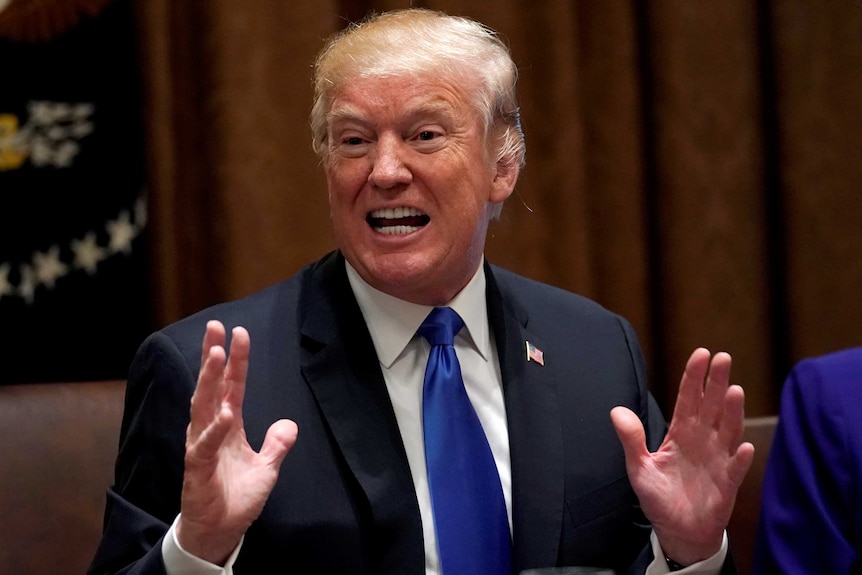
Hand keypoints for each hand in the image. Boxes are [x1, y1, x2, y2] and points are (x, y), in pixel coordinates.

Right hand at [176, 320, 297, 564]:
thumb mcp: (267, 468)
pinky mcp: (198, 467)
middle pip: (212, 386)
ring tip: (216, 354)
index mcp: (227, 425)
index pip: (232, 386)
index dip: (236, 360)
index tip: (238, 332)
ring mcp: (202, 446)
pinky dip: (216, 428)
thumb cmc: (236, 498)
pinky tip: (226, 412)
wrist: (220, 531)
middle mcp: (211, 429)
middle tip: (216, 328)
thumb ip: (277, 444)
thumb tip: (289, 424)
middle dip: (214, 357)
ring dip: (210, 380)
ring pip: (203, 406)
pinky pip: (206, 444)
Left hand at [610, 348, 753, 565]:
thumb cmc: (660, 496)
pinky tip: (743, 446)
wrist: (677, 531)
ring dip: (732, 412)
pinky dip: (739, 458)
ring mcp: (717, 460)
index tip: (701, 353)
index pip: (689, 399)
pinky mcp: (726, 485)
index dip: (694, 377)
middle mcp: (703, 441)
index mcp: (681, 433)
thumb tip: (616, 410)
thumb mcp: (638, 467)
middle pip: (711, 406)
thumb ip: (631, 439)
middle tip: (723, 357)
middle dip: (717, 382)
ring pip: (728, 431)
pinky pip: (734, 469)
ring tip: (734, 390)